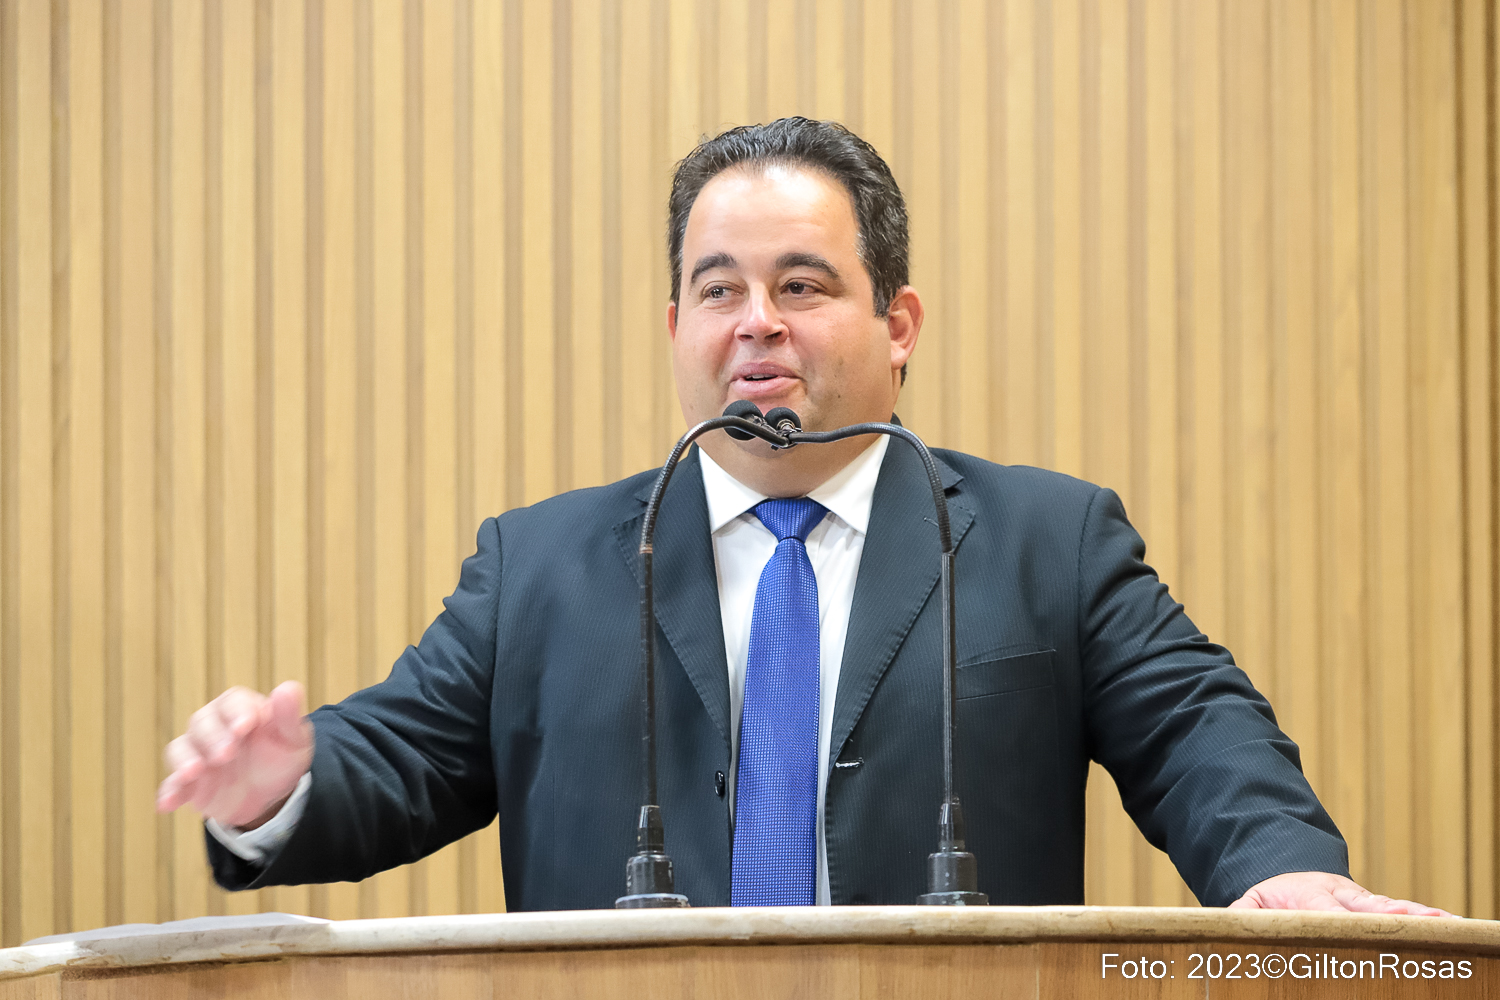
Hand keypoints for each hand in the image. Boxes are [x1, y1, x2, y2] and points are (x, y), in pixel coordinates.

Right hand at [156, 681, 314, 829]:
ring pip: (181, 748)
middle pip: (202, 722)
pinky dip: (169, 792)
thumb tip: (287, 689)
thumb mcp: (294, 740)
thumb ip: (289, 717)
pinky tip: (168, 803)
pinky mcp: (188, 783)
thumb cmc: (281, 757)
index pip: (233, 702)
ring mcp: (198, 754)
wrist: (270, 795)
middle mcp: (214, 727)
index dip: (237, 712)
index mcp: (241, 710)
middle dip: (212, 736)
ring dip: (185, 759)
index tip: (245, 726)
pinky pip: (172, 784)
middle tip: (226, 754)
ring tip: (194, 772)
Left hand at [1229, 871, 1454, 916]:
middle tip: (1407, 923)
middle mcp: (1339, 895)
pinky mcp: (1374, 906)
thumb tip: (1228, 923)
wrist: (1289, 872)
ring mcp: (1360, 900)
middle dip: (1385, 916)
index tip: (1351, 927)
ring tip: (1442, 922)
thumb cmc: (1272, 898)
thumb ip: (1242, 914)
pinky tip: (1449, 923)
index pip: (1323, 910)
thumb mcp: (1250, 903)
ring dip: (1415, 915)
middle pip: (1364, 907)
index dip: (1337, 919)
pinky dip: (1424, 917)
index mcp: (1308, 896)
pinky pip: (1402, 911)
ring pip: (1389, 907)